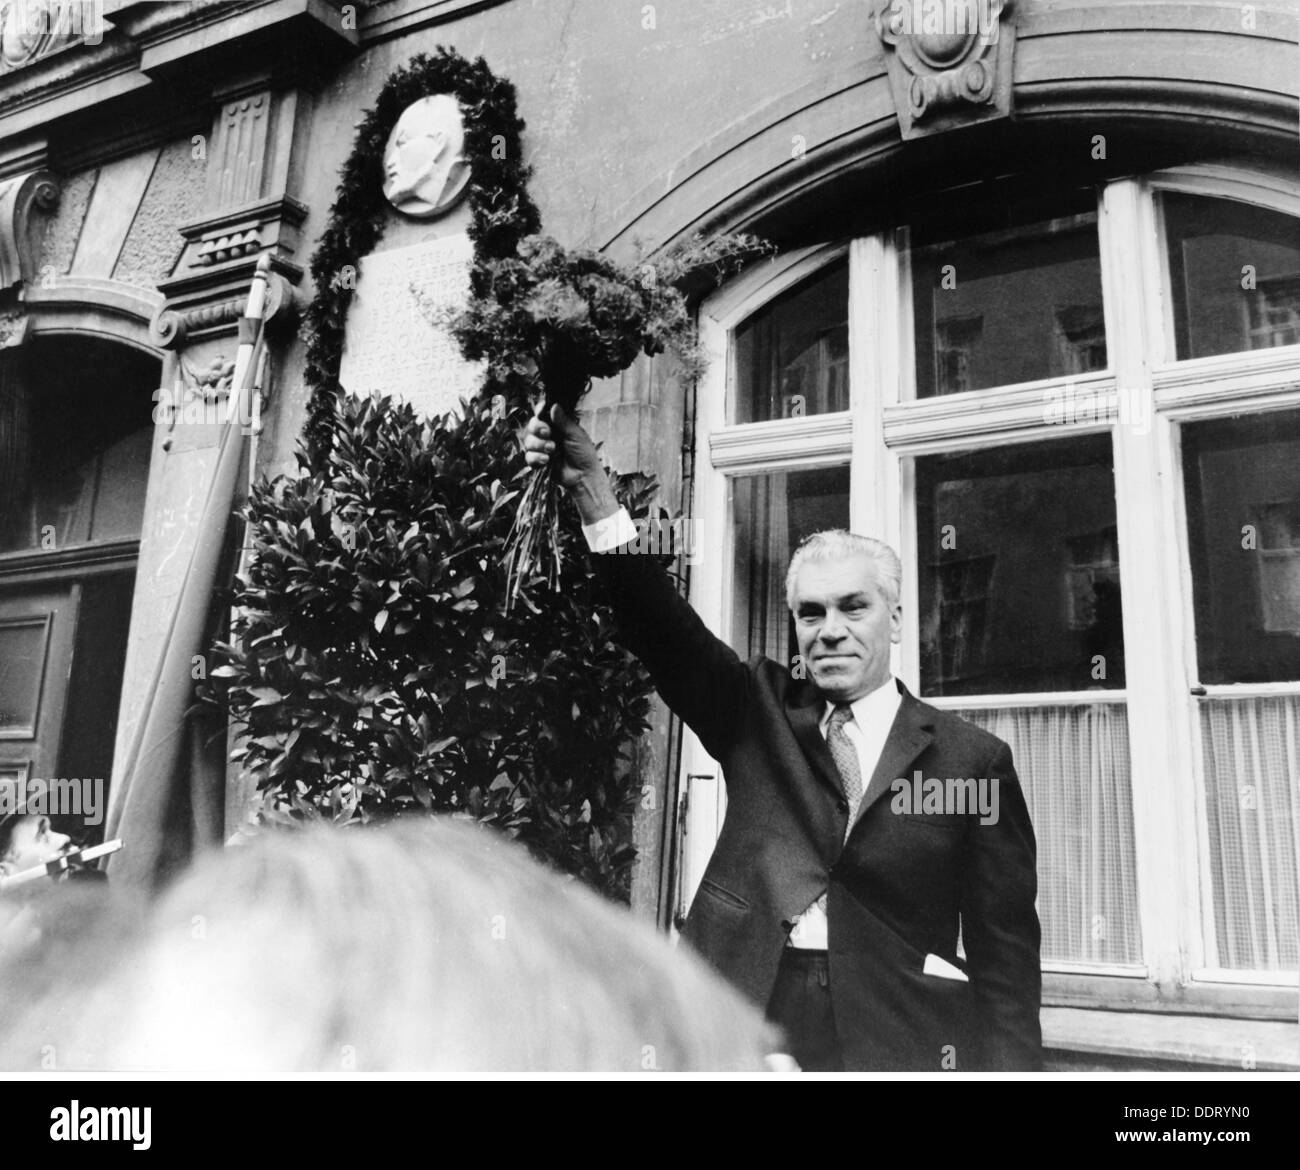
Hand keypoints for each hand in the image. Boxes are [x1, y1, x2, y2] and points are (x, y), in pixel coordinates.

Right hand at [521, 404, 618, 523]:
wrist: (584, 476)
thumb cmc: (584, 454)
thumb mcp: (576, 435)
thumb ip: (563, 421)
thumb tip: (554, 405)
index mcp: (557, 425)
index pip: (543, 413)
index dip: (540, 411)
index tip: (541, 411)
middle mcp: (548, 435)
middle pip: (532, 425)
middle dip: (537, 428)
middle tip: (547, 433)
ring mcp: (542, 448)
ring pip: (528, 441)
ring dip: (539, 445)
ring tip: (552, 450)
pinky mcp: (538, 461)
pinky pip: (528, 456)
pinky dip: (536, 457)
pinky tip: (546, 460)